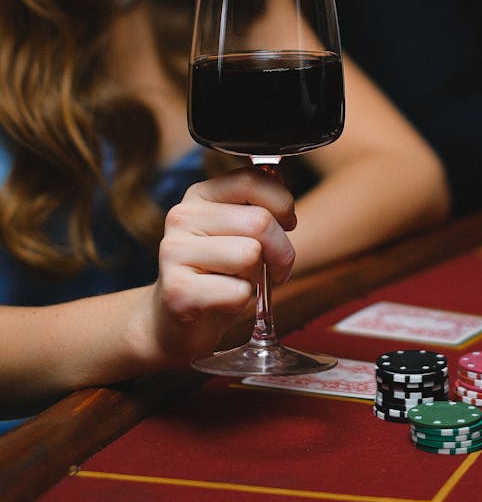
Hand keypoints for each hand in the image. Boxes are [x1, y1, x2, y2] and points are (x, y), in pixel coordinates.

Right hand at [145, 167, 296, 363]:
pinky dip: (243, 301)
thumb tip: (281, 189)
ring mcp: (175, 252)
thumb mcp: (238, 229)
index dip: (282, 203)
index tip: (286, 223)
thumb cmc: (217, 273)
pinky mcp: (178, 290)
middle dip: (281, 250)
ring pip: (250, 254)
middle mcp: (181, 216)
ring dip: (259, 276)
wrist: (175, 322)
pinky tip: (223, 301)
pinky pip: (238, 291)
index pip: (251, 179)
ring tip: (241, 282)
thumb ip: (258, 204)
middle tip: (275, 268)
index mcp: (199, 195)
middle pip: (259, 221)